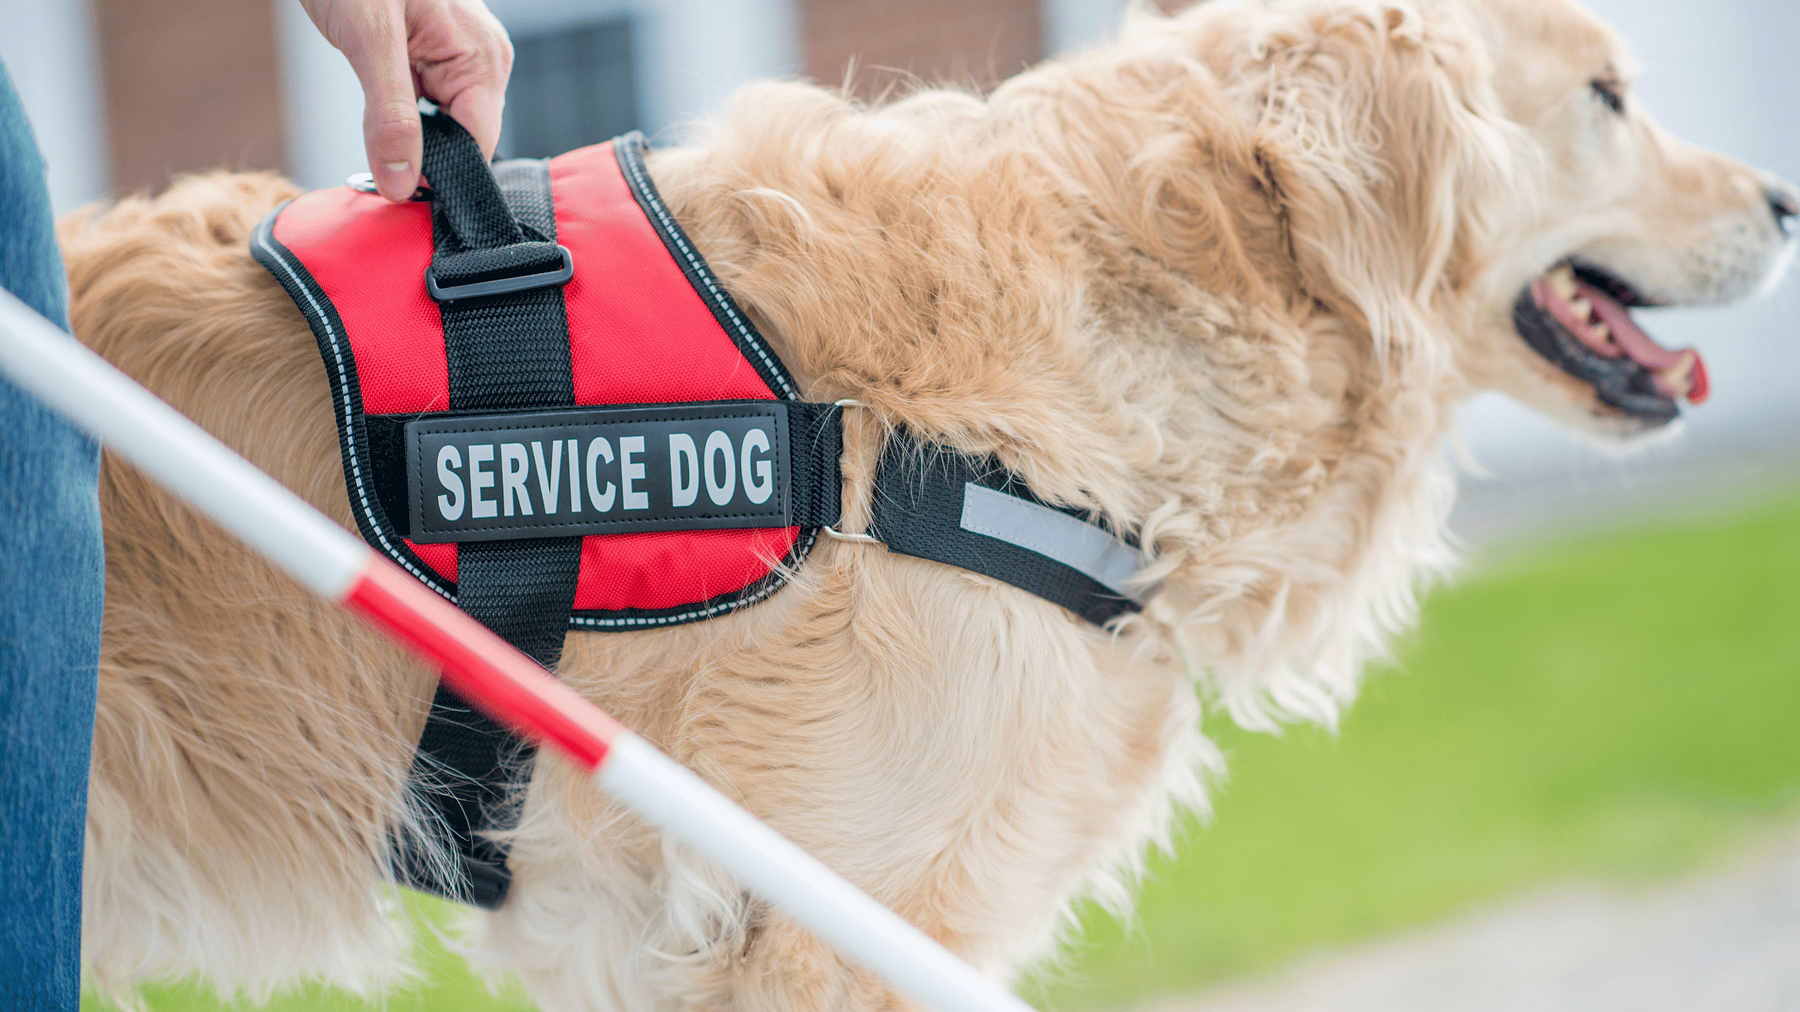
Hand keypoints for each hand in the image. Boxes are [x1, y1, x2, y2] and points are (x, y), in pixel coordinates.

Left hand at [300, 0, 513, 200]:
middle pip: (458, 140)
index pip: (477, 146)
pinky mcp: (430, 56)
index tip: (398, 194)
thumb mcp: (368, 39)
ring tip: (371, 114)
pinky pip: (421, 105)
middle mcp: (479, 61)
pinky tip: (374, 102)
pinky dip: (395, 116)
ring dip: (401, 134)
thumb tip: (402, 184)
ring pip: (436, 127)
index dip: (439, 176)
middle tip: (372, 158)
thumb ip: (390, 116)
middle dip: (417, 155)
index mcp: (482, 57)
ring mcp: (456, 59)